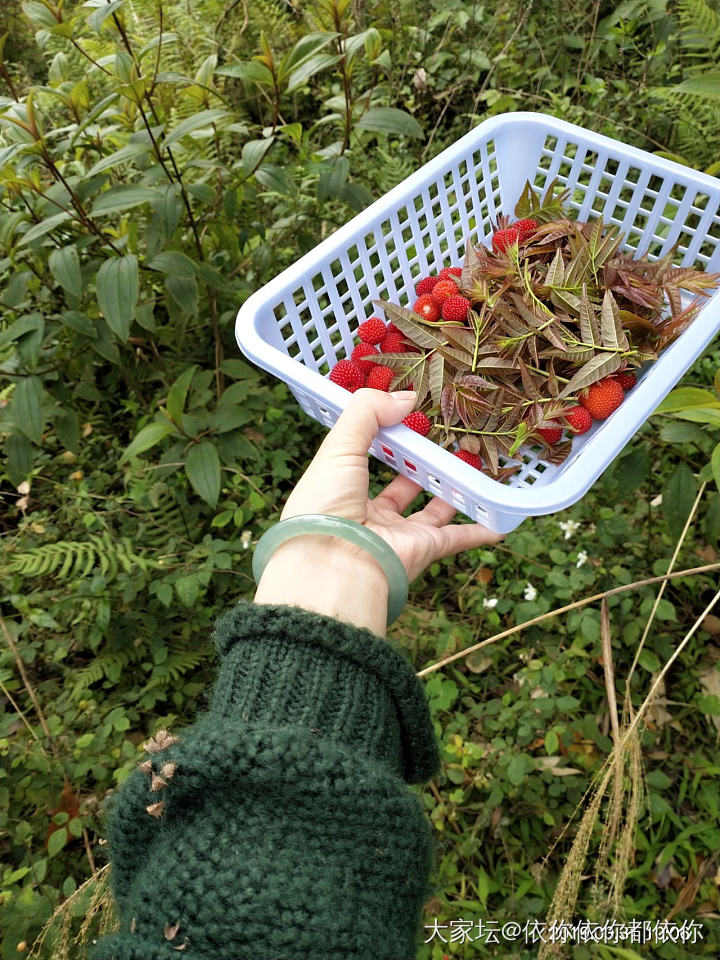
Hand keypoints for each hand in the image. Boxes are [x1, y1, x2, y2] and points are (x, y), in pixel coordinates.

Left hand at [254, 388, 502, 635]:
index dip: (386, 436)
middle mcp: (370, 514)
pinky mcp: (424, 549)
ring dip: (454, 490)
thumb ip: (368, 413)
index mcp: (342, 490)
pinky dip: (480, 530)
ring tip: (473, 464)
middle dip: (424, 464)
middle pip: (403, 485)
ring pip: (434, 509)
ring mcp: (399, 533)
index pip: (366, 458)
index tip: (409, 413)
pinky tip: (499, 518)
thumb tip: (407, 397)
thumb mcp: (338, 447)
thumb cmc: (325, 505)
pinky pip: (458, 538)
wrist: (334, 566)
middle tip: (446, 438)